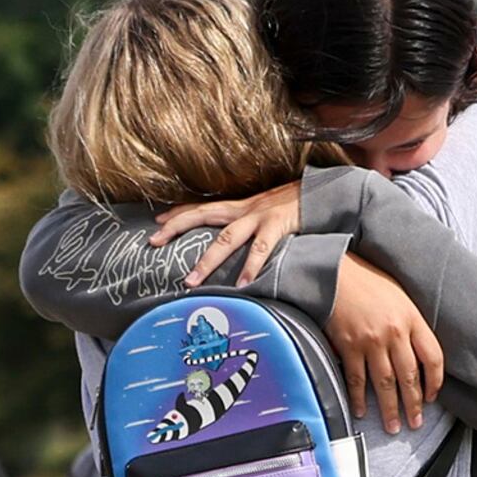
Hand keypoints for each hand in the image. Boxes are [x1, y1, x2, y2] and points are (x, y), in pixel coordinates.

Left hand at [156, 180, 303, 286]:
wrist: (323, 191)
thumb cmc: (296, 205)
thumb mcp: (266, 212)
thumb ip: (250, 225)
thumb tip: (236, 240)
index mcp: (240, 206)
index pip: (202, 207)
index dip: (178, 213)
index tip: (156, 221)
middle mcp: (244, 209)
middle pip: (202, 215)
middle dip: (176, 227)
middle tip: (153, 241)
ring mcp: (259, 216)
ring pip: (225, 239)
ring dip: (206, 261)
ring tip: (191, 281)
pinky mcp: (277, 224)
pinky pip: (261, 249)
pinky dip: (250, 267)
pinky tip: (242, 285)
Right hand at [330, 256, 445, 432]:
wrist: (333, 269)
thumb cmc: (367, 280)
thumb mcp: (399, 294)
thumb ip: (411, 322)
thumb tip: (418, 352)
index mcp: (412, 318)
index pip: (433, 357)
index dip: (435, 381)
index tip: (432, 397)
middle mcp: (394, 332)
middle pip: (409, 377)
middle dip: (413, 404)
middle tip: (415, 424)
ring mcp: (370, 341)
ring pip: (385, 383)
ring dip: (389, 409)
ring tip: (392, 427)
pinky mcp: (347, 346)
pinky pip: (356, 379)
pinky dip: (359, 398)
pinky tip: (361, 412)